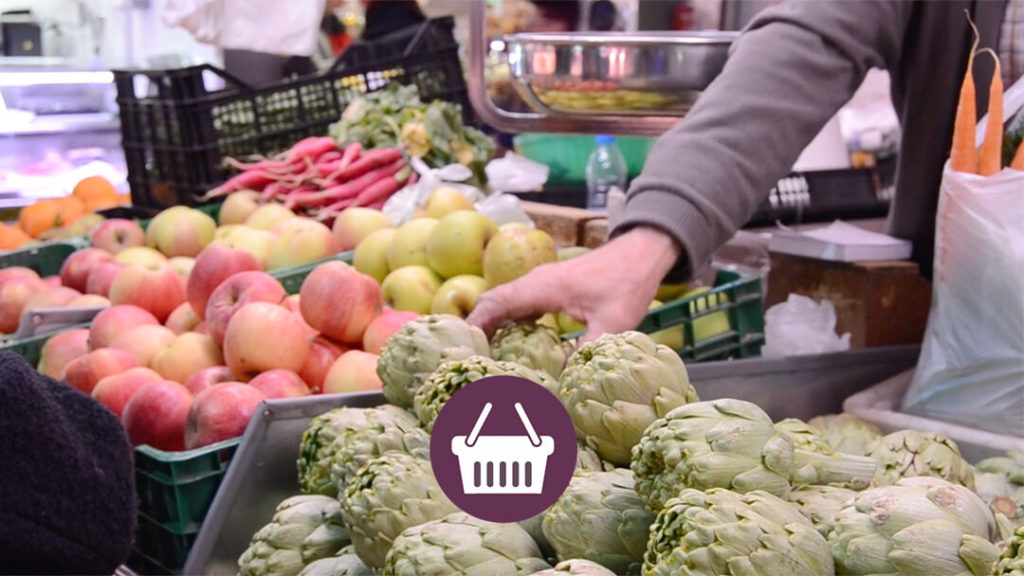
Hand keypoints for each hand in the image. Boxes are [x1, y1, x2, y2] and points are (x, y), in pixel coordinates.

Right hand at [467, 226, 682, 342]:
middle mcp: (534, 282)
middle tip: (467, 359)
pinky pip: (519, 303)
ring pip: (504, 302)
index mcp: (540, 288)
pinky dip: (508, 320)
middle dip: (476, 329)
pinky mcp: (550, 286)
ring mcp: (541, 282)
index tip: (461, 351)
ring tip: (483, 355)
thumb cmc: (626, 284)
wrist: (641, 253)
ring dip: (492, 324)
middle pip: (492, 302)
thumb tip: (562, 383)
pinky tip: (512, 343)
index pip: (493, 305)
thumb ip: (585, 353)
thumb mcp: (611, 324)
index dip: (474, 327)